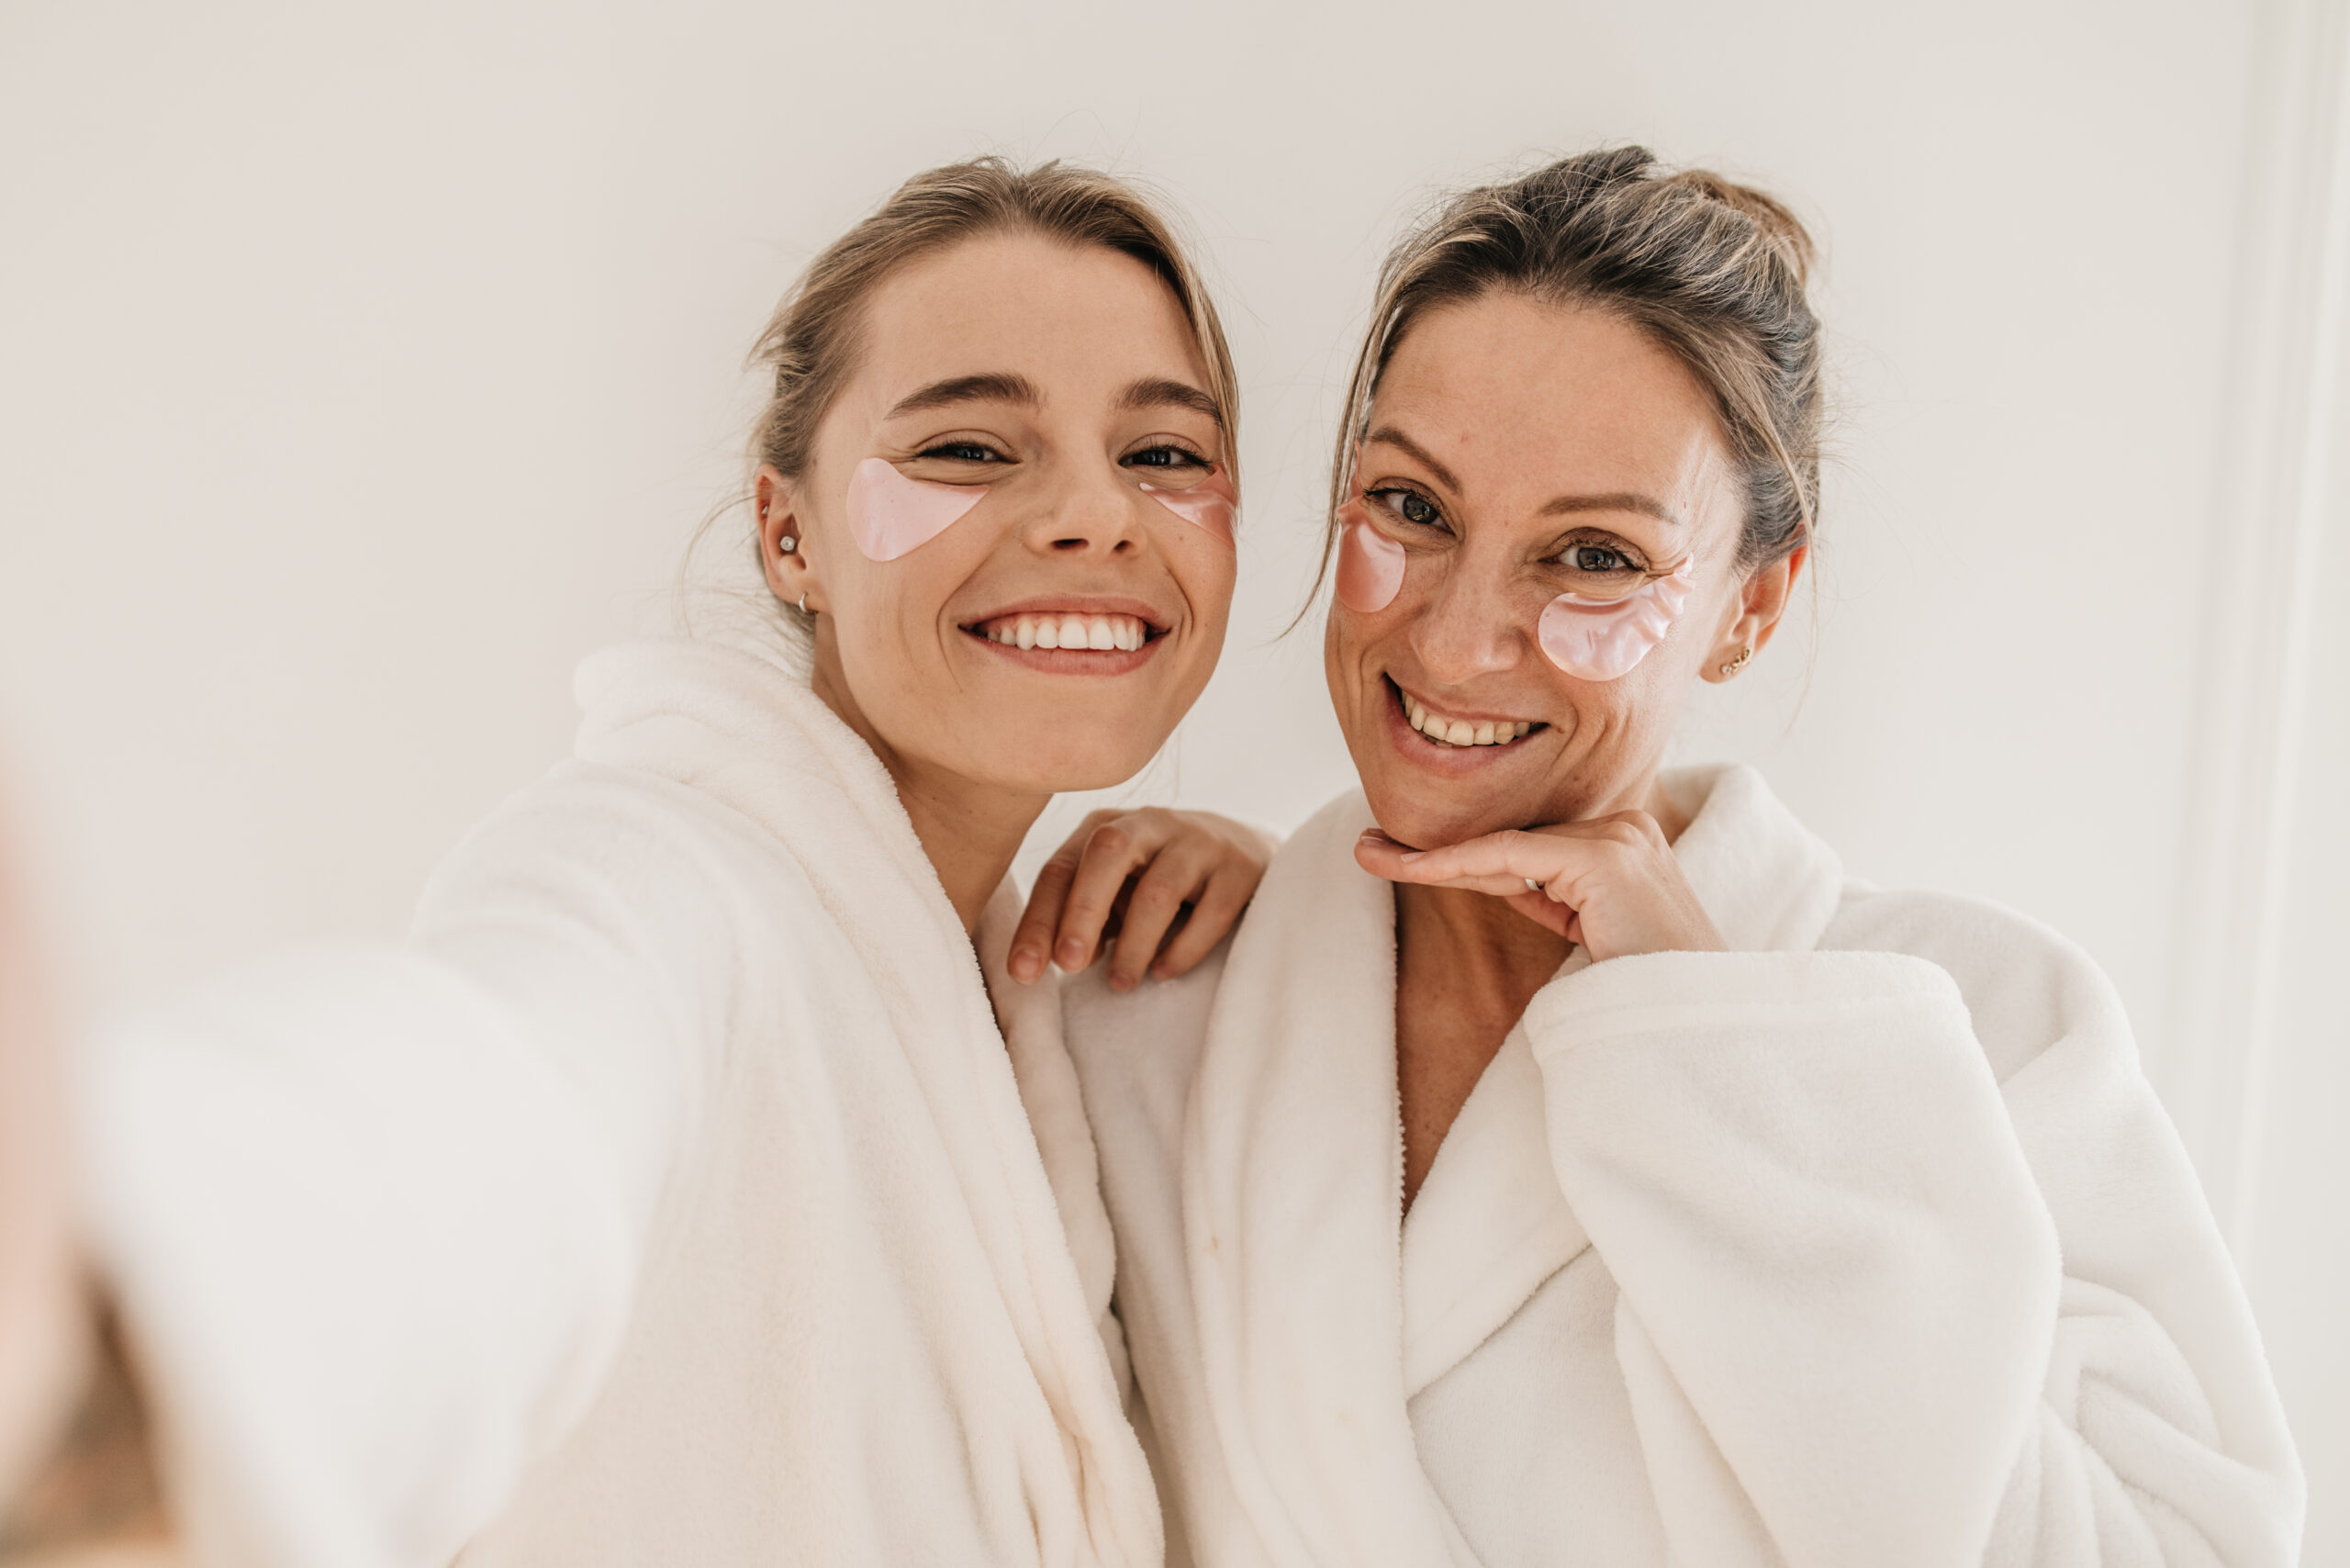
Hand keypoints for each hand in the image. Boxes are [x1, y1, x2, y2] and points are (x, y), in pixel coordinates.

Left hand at [1011, 808, 1277, 988]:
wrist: (1244, 852)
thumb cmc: (1159, 879)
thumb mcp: (1116, 890)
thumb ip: (1084, 917)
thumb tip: (1055, 959)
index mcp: (1105, 827)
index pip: (1061, 869)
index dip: (1039, 921)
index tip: (1023, 973)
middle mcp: (1150, 823)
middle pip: (1108, 852)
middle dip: (1083, 911)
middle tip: (1070, 966)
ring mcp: (1199, 841)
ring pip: (1159, 888)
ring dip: (1134, 943)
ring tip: (1121, 983)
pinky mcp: (1240, 868)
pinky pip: (1211, 911)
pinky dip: (1184, 948)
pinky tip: (1164, 972)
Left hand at [1354, 811, 1724, 960]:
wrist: (1697, 1030)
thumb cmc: (1647, 993)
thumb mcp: (1592, 936)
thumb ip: (1556, 900)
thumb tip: (1500, 879)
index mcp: (1631, 842)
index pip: (1532, 847)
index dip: (1463, 854)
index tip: (1399, 855)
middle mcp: (1630, 827)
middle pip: (1514, 842)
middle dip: (1439, 851)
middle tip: (1368, 848)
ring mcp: (1621, 838)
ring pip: (1505, 846)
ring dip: (1435, 858)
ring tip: (1372, 856)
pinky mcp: (1605, 860)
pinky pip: (1509, 857)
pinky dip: (1454, 863)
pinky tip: (1408, 868)